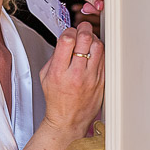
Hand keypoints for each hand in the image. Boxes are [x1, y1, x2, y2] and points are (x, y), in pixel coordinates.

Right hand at [39, 21, 104, 141]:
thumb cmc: (56, 100)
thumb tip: (65, 41)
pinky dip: (100, 51)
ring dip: (93, 38)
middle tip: (82, 28)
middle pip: (85, 39)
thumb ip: (54, 56)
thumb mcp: (45, 76)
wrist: (68, 120)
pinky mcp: (102, 81)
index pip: (67, 40)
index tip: (69, 32)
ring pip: (98, 46)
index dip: (69, 31)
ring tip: (88, 40)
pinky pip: (105, 59)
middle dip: (84, 29)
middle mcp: (76, 74)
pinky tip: (94, 52)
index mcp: (59, 72)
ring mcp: (91, 78)